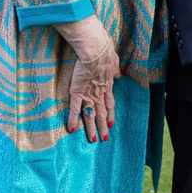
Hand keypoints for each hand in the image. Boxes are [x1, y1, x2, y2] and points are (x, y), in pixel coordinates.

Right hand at [56, 17, 119, 142]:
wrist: (95, 52)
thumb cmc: (105, 54)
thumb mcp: (114, 63)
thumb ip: (115, 71)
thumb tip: (119, 74)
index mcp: (107, 87)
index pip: (110, 104)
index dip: (110, 115)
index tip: (111, 124)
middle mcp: (99, 94)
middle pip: (102, 114)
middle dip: (103, 127)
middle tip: (104, 139)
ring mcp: (88, 95)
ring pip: (90, 115)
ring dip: (91, 128)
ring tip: (92, 140)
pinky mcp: (77, 93)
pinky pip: (75, 109)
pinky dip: (73, 120)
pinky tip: (71, 129)